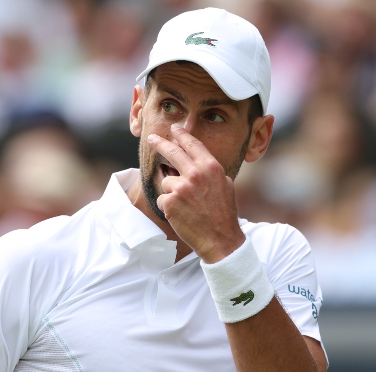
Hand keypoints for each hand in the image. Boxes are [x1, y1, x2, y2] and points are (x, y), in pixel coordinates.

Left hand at [148, 124, 245, 262]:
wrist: (220, 239)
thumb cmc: (223, 214)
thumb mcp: (224, 185)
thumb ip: (208, 171)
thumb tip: (193, 162)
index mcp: (211, 167)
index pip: (192, 144)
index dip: (182, 135)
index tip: (175, 128)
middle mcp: (195, 173)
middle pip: (172, 152)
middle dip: (160, 143)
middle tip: (151, 139)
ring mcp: (181, 187)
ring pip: (166, 181)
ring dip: (171, 192)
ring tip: (186, 206)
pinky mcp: (170, 202)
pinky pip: (162, 199)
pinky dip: (168, 207)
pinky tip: (181, 215)